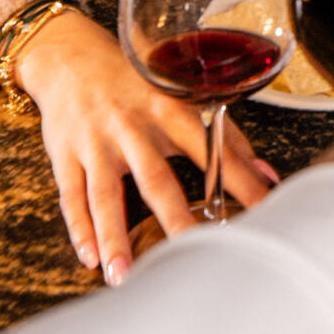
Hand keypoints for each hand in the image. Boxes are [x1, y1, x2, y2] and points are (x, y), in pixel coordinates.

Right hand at [19, 14, 276, 285]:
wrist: (69, 57)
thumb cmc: (134, 84)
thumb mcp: (180, 98)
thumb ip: (225, 136)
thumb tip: (268, 175)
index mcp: (169, 109)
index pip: (212, 149)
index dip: (240, 180)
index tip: (263, 212)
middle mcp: (132, 126)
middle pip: (156, 179)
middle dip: (175, 219)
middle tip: (192, 255)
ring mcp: (96, 142)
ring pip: (105, 195)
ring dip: (114, 236)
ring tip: (123, 276)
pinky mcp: (65, 154)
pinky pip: (72, 195)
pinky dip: (79, 228)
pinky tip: (90, 257)